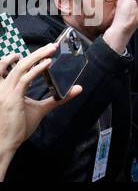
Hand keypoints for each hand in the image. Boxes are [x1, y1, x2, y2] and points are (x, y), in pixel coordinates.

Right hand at [0, 44, 81, 169]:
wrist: (5, 143)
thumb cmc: (18, 127)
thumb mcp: (39, 109)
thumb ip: (56, 99)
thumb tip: (78, 89)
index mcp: (6, 88)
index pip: (9, 67)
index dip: (19, 57)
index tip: (38, 52)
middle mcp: (3, 88)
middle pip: (17, 63)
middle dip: (35, 53)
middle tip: (51, 47)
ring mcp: (5, 93)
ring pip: (21, 67)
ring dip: (37, 57)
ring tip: (50, 50)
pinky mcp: (12, 98)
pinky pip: (24, 80)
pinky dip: (36, 70)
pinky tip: (47, 64)